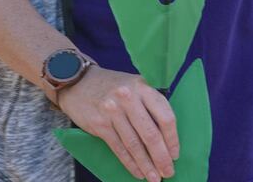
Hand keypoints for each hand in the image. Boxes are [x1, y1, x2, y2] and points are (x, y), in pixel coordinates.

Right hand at [57, 67, 177, 180]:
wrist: (78, 82)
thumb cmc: (111, 87)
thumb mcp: (133, 86)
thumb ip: (149, 104)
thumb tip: (166, 138)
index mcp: (142, 87)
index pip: (165, 117)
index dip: (172, 139)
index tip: (175, 154)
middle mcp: (128, 97)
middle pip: (151, 134)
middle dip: (161, 158)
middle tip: (168, 172)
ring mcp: (113, 110)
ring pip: (134, 144)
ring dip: (146, 164)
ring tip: (154, 177)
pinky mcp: (100, 123)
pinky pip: (119, 148)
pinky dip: (130, 163)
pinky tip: (138, 172)